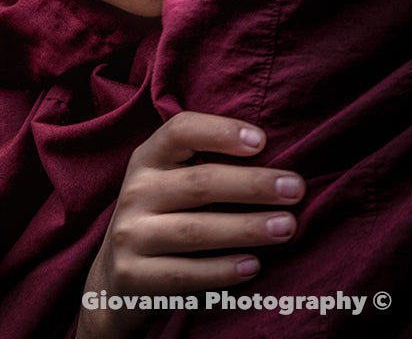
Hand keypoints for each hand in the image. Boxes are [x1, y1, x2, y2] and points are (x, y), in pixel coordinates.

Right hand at [77, 111, 304, 337]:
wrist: (116, 280)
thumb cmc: (162, 221)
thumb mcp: (169, 185)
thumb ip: (205, 167)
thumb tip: (276, 162)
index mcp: (146, 161)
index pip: (179, 132)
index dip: (220, 131)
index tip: (261, 140)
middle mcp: (135, 193)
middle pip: (199, 183)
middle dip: (252, 185)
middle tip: (295, 189)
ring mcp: (130, 235)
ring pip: (195, 230)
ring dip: (246, 228)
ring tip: (287, 227)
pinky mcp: (134, 276)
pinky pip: (185, 274)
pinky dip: (223, 270)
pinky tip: (254, 266)